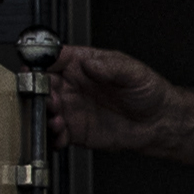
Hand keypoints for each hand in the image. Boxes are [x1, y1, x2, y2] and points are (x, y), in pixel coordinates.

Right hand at [48, 44, 193, 161]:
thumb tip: (89, 62)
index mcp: (82, 64)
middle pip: (43, 84)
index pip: (53, 58)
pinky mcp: (75, 131)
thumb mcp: (132, 72)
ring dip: (44, 114)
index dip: (40, 61)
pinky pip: (55, 134)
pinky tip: (59, 134)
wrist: (159, 122)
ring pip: (45, 110)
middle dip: (39, 91)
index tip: (35, 67)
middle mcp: (73, 86)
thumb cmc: (148, 91)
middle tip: (48, 98)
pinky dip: (52, 136)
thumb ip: (110, 66)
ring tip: (57, 117)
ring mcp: (72, 108)